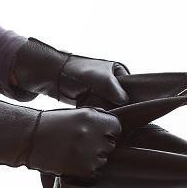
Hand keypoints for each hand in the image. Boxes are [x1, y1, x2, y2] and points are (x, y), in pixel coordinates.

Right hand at [0, 100, 120, 178]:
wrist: (29, 139)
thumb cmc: (51, 125)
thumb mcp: (76, 114)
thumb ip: (97, 119)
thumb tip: (114, 128)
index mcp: (94, 118)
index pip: (116, 128)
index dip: (107, 132)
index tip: (96, 134)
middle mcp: (95, 135)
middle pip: (110, 145)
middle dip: (99, 146)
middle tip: (80, 145)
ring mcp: (90, 154)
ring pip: (103, 161)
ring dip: (91, 160)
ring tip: (72, 154)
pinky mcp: (84, 170)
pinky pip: (94, 174)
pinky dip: (85, 173)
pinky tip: (71, 164)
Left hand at [12, 38, 129, 108]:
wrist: (53, 75)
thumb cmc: (78, 71)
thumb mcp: (100, 79)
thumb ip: (115, 89)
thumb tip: (126, 103)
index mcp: (119, 71)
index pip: (133, 89)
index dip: (131, 100)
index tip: (127, 109)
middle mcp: (113, 82)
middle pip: (123, 101)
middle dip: (117, 107)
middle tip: (111, 112)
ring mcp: (102, 93)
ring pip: (112, 108)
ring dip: (107, 112)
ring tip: (100, 113)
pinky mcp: (93, 102)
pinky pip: (101, 112)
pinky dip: (99, 115)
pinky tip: (95, 116)